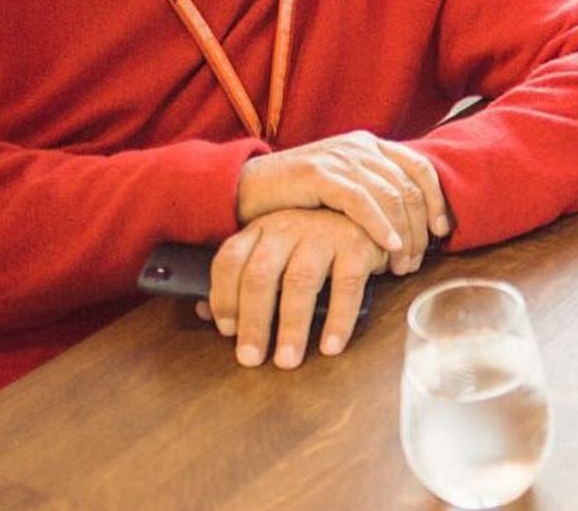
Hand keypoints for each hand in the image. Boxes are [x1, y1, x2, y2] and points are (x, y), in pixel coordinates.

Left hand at [197, 209, 388, 368]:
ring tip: (288, 360)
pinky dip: (338, 319)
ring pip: (300, 282)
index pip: (230, 259)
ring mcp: (324, 234)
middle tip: (251, 358)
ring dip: (293, 326)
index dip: (223, 297)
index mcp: (263, 228)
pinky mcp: (357, 245)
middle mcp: (289, 226)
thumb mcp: (276, 252)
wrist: (372, 215)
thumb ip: (243, 279)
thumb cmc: (315, 243)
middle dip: (254, 322)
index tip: (226, 331)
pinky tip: (330, 345)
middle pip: (261, 275)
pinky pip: (346, 286)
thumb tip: (204, 314)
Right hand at [237, 131, 450, 274]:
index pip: (420, 168)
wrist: (245, 188)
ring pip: (391, 195)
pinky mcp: (320, 173)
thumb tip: (410, 226)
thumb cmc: (296, 197)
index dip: (436, 201)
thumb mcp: (341, 190)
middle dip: (419, 228)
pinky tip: (388, 247)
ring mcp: (340, 157)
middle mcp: (360, 147)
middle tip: (416, 262)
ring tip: (402, 264)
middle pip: (409, 186)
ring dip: (403, 234)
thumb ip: (372, 195)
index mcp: (370, 146)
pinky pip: (361, 201)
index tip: (442, 232)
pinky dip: (380, 225)